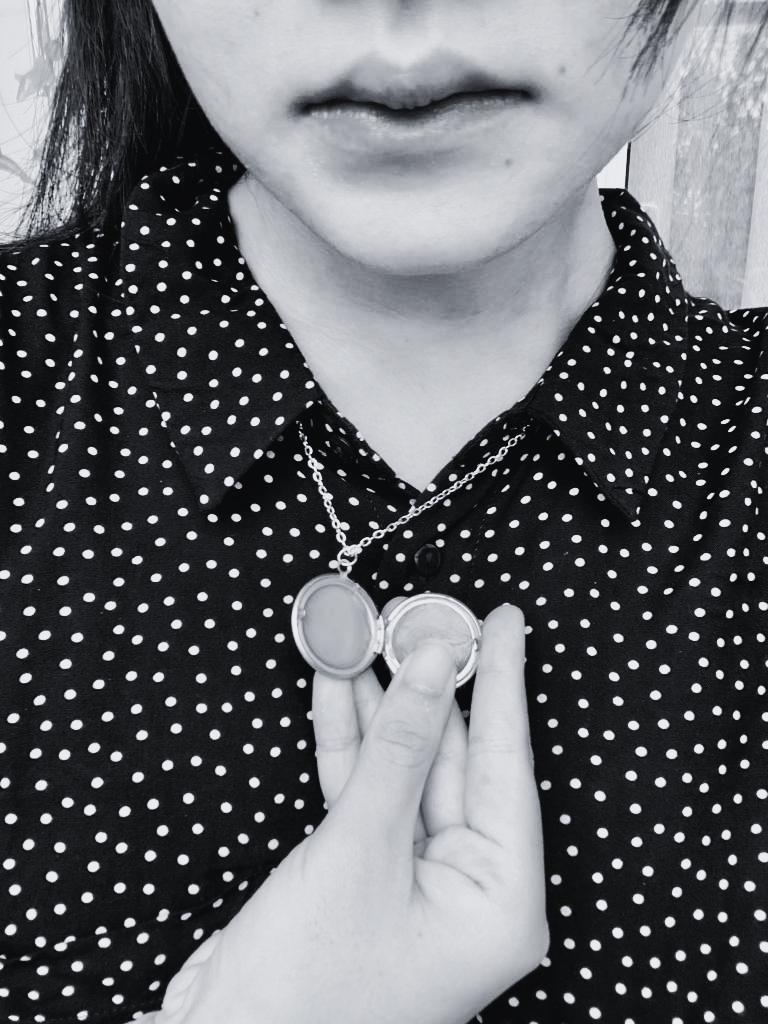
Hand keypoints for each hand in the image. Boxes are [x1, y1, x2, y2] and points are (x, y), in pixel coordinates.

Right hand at [159, 603, 547, 1023]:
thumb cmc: (307, 984)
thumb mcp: (361, 847)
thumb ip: (400, 748)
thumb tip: (432, 661)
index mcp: (500, 899)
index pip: (507, 765)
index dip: (503, 683)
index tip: (505, 620)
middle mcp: (467, 886)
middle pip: (453, 760)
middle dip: (427, 686)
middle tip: (419, 616)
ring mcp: (413, 876)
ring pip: (404, 767)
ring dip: (380, 704)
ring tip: (367, 632)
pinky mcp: (364, 867)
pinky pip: (367, 788)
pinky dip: (349, 739)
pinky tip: (337, 682)